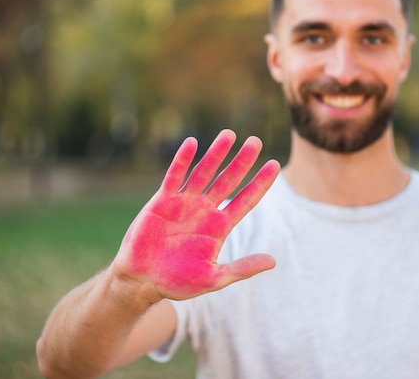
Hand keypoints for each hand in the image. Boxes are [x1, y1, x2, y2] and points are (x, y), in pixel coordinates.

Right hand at [113, 129, 279, 301]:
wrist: (142, 281)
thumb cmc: (178, 283)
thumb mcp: (214, 278)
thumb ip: (242, 268)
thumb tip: (273, 261)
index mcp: (220, 226)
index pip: (246, 200)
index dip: (261, 183)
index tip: (275, 165)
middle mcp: (205, 210)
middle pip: (228, 180)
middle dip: (242, 161)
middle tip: (256, 141)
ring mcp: (184, 203)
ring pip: (204, 172)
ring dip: (216, 154)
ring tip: (229, 135)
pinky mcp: (162, 200)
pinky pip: (174, 175)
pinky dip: (183, 160)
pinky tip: (193, 143)